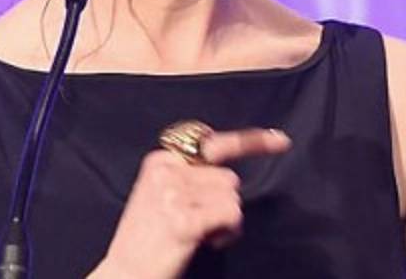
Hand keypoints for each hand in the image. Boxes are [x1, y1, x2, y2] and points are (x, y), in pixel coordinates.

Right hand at [96, 128, 291, 278]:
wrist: (125, 275)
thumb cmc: (150, 241)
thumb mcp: (161, 196)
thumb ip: (191, 178)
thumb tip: (231, 175)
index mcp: (161, 160)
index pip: (214, 142)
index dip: (252, 142)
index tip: (280, 141)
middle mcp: (166, 171)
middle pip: (229, 177)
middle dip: (224, 204)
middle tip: (201, 225)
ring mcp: (173, 194)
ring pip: (233, 197)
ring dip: (226, 221)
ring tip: (201, 236)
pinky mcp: (184, 219)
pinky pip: (231, 215)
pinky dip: (228, 233)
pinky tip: (208, 243)